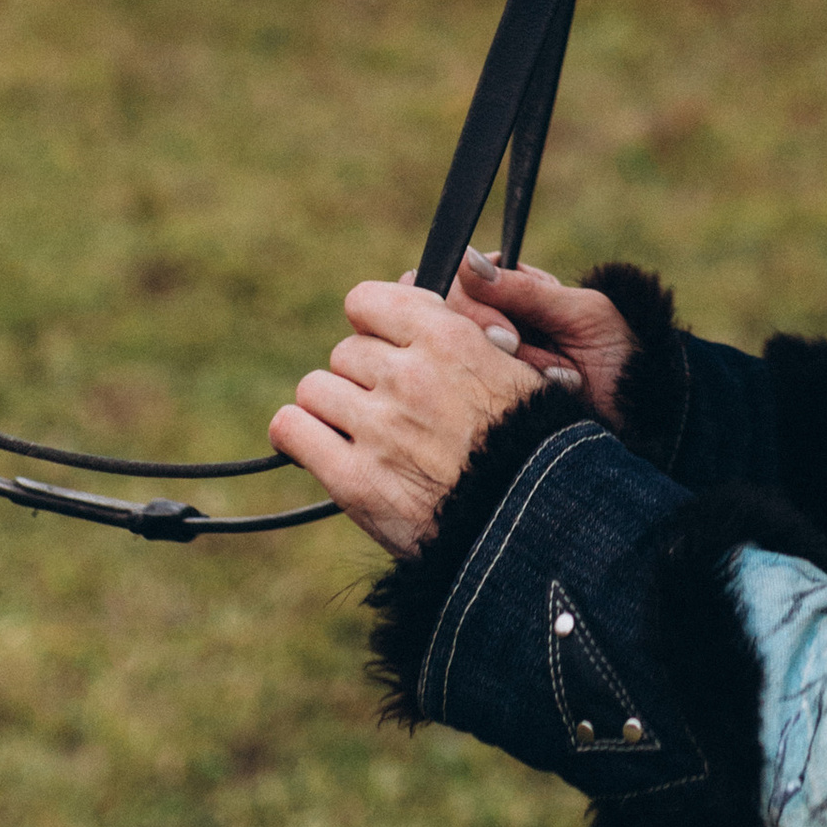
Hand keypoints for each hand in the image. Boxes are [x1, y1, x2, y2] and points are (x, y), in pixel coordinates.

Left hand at [270, 280, 550, 555]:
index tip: (385, 344)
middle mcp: (410, 377)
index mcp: (450, 340)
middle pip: (346, 351)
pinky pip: (292, 430)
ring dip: (331, 406)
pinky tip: (315, 444)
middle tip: (388, 404)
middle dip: (362, 374)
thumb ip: (469, 334)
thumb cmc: (534, 449)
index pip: (368, 302)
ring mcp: (380, 428)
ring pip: (315, 388)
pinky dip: (297, 434)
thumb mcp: (519, 370)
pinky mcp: (355, 480)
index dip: (373, 324)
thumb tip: (437, 305)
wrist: (535, 524)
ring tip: (357, 430)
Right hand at [450, 253, 640, 419]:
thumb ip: (525, 291)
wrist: (638, 414)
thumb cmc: (617, 354)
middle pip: (453, 318)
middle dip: (489, 338)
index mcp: (517, 291)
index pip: (465, 280)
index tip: (508, 332)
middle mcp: (497, 324)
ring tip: (560, 376)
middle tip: (521, 351)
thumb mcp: (579, 314)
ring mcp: (494, 361)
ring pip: (466, 356)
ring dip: (517, 369)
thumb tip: (467, 261)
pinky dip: (517, 393)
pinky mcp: (495, 396)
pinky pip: (481, 391)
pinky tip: (550, 394)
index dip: (475, 303)